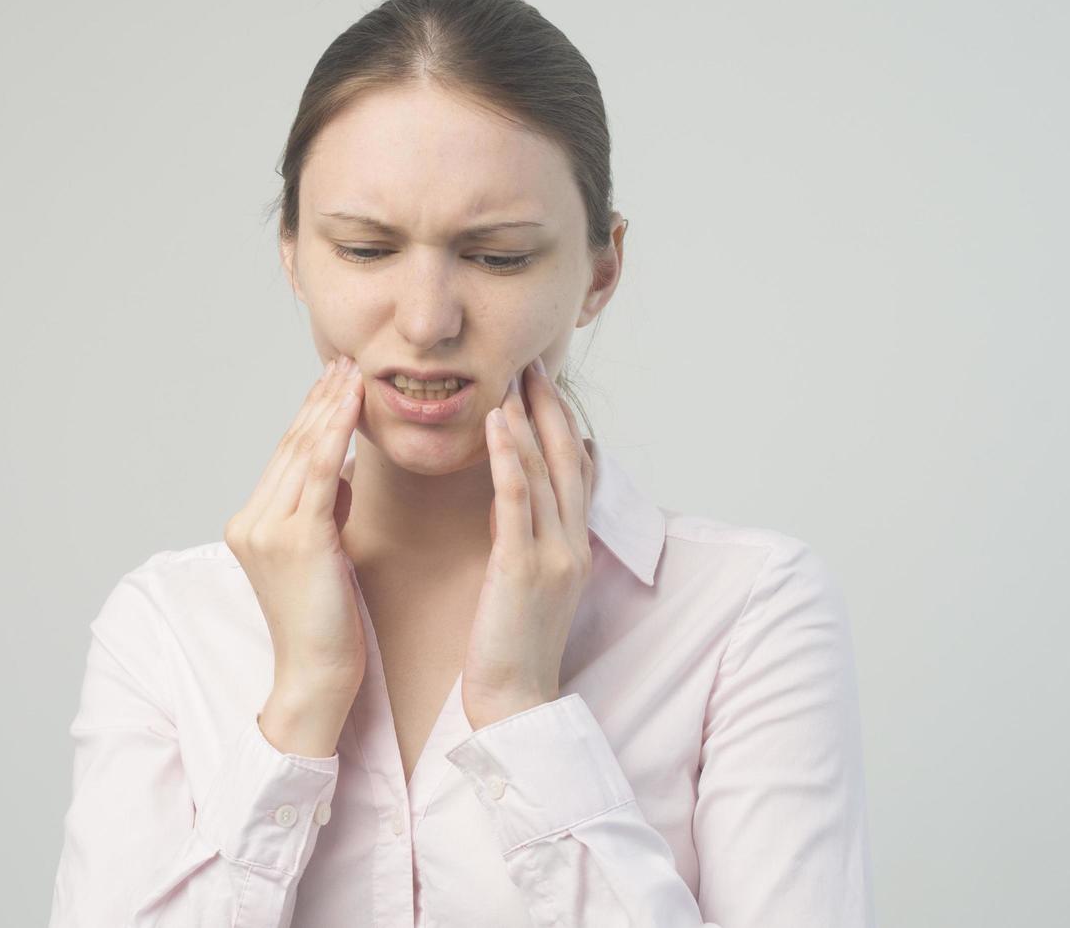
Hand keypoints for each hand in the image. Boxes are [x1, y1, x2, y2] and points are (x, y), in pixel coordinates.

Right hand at [223, 355, 367, 701]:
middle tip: (346, 359)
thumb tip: (345, 467)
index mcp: (251, 524)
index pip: (286, 456)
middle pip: (292, 446)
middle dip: (320, 399)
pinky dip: (336, 434)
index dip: (311, 413)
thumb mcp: (323, 553)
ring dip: (330, 406)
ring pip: (303, 452)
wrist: (316, 676)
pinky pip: (320, 473)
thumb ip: (325, 509)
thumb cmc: (328, 623)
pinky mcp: (296, 539)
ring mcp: (267, 530)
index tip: (334, 379)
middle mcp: (250, 521)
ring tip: (353, 371)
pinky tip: (353, 406)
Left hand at [462, 356, 595, 730]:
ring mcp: (553, 556)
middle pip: (567, 460)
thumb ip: (525, 539)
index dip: (559, 425)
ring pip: (546, 472)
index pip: (573, 472)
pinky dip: (510, 457)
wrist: (515, 704)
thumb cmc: (509, 650)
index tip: (542, 387)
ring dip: (529, 419)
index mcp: (573, 549)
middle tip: (533, 364)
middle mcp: (572, 546)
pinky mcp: (524, 570)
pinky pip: (518, 501)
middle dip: (551, 410)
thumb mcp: (524, 585)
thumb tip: (515, 499)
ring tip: (513, 378)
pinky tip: (496, 424)